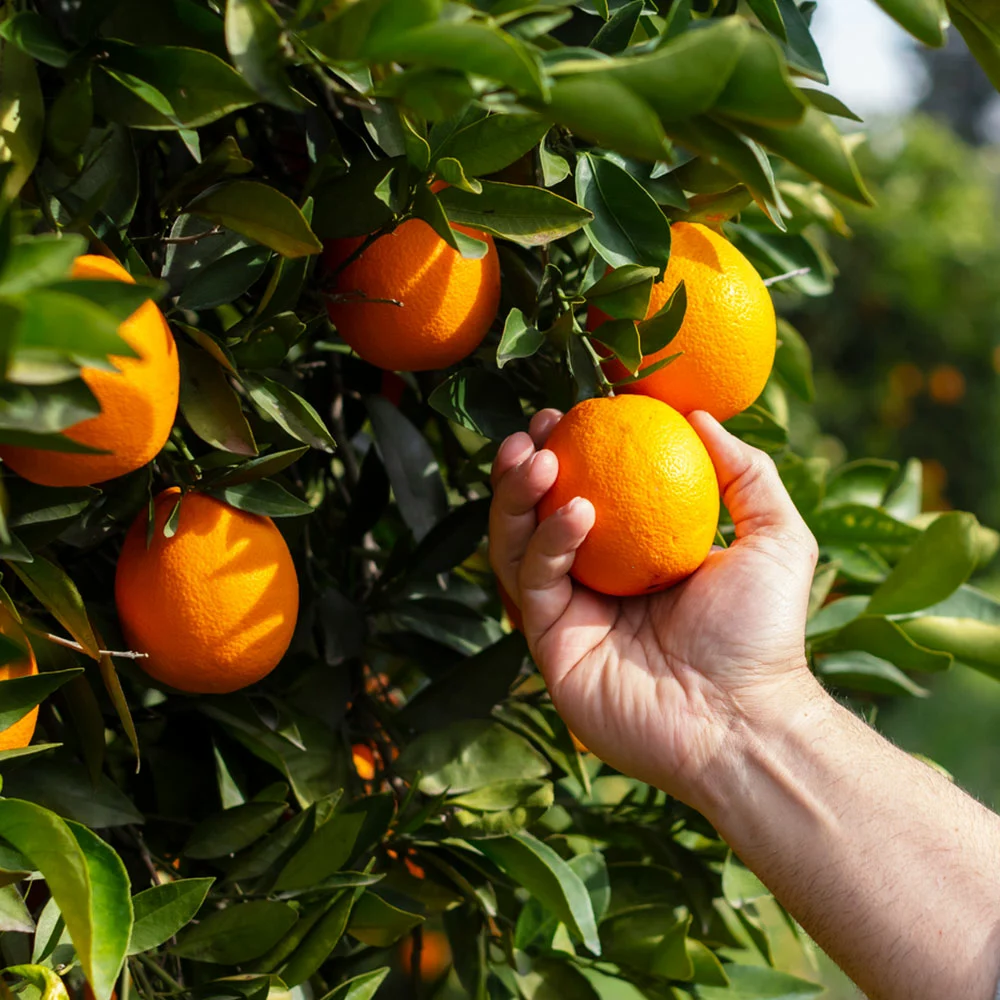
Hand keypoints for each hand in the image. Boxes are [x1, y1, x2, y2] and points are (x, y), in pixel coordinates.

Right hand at [489, 407, 824, 808]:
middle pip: (538, 514)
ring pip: (517, 545)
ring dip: (519, 494)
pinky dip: (548, 540)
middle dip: (526, 466)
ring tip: (535, 455)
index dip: (573, 450)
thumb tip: (700, 415)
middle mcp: (595, 583)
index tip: (572, 409)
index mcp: (636, 558)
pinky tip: (577, 510)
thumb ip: (744, 472)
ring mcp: (569, 615)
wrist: (747, 720)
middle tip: (535, 428)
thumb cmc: (765, 632)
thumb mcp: (774, 535)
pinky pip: (535, 581)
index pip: (587, 492)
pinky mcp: (552, 645)